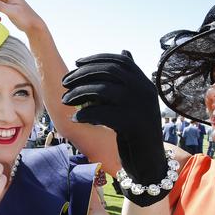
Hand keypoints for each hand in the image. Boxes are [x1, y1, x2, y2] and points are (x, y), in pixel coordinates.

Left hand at [62, 51, 167, 206]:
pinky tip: (75, 118)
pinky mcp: (133, 124)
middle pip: (109, 72)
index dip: (96, 59)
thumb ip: (128, 81)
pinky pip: (103, 113)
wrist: (149, 162)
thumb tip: (124, 52)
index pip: (119, 61)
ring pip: (103, 89)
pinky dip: (85, 114)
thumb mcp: (134, 102)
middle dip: (82, 74)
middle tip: (65, 82)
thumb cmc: (136, 132)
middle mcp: (145, 91)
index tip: (76, 62)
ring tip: (65, 100)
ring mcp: (140, 107)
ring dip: (79, 93)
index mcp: (145, 83)